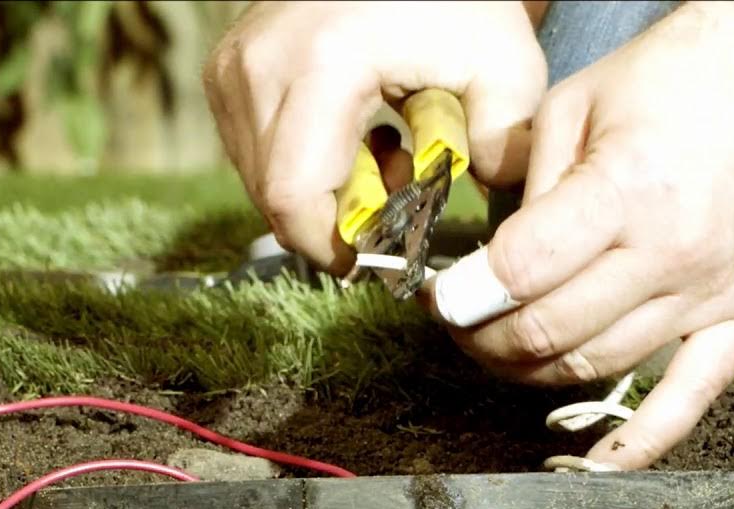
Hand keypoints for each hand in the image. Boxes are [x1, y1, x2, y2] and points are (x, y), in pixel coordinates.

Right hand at [203, 1, 545, 273]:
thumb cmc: (456, 5)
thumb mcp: (503, 65)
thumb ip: (506, 143)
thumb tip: (491, 206)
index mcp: (323, 65)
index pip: (294, 197)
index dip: (333, 248)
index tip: (381, 258)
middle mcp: (261, 65)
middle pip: (275, 197)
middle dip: (338, 222)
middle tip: (399, 195)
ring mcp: (235, 67)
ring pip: (261, 181)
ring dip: (324, 194)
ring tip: (386, 158)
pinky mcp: (228, 71)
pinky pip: (254, 153)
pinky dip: (305, 165)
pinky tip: (357, 139)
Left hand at [435, 1, 733, 468]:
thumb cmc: (679, 77)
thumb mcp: (577, 105)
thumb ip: (530, 191)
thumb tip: (490, 267)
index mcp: (629, 190)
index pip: (523, 273)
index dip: (466, 295)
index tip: (439, 298)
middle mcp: (676, 252)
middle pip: (554, 330)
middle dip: (487, 337)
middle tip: (462, 324)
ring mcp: (716, 293)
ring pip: (603, 366)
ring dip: (537, 372)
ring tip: (505, 351)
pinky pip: (692, 399)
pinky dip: (642, 442)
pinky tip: (598, 465)